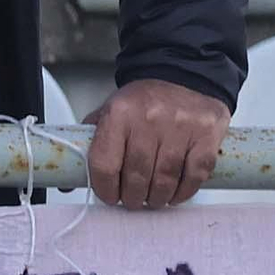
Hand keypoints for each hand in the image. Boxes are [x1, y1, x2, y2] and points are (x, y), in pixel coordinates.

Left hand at [83, 79, 229, 208]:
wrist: (182, 73)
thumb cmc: (144, 101)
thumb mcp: (111, 111)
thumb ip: (92, 142)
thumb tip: (70, 180)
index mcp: (119, 113)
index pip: (104, 164)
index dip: (105, 189)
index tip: (110, 196)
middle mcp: (148, 119)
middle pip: (136, 178)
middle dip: (133, 198)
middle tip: (133, 200)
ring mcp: (179, 127)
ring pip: (165, 182)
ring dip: (157, 199)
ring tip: (153, 198)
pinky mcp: (205, 135)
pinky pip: (193, 177)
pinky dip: (183, 193)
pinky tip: (175, 193)